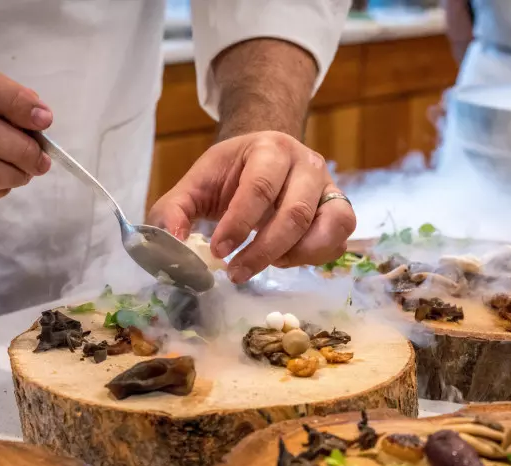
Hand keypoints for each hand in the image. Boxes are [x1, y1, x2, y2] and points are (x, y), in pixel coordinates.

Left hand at [148, 131, 356, 282]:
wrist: (265, 158)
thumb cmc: (230, 174)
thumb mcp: (196, 184)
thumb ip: (174, 211)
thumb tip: (170, 244)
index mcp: (270, 148)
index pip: (259, 188)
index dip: (238, 224)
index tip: (218, 252)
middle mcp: (307, 164)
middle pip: (295, 213)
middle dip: (263, 251)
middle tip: (236, 273)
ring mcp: (329, 187)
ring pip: (327, 227)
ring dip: (294, 256)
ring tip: (266, 264)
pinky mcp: (340, 209)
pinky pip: (338, 240)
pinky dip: (314, 257)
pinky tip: (285, 259)